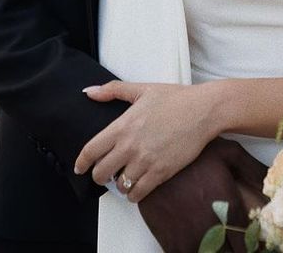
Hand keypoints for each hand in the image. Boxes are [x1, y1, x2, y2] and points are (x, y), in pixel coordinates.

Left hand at [74, 80, 218, 201]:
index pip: (91, 150)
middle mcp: (130, 146)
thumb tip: (89, 92)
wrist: (203, 111)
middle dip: (99, 175)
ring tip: (124, 177)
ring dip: (119, 184)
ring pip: (119, 185)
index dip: (81, 162)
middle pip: (101, 173)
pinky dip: (134, 194)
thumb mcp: (142, 89)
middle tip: (105, 173)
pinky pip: (138, 194)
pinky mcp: (161, 173)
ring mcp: (145, 161)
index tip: (79, 167)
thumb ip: (113, 90)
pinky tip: (137, 186)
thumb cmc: (175, 98)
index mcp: (122, 126)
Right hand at [139, 137, 267, 252]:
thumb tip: (275, 182)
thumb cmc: (193, 154)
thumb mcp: (229, 152)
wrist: (153, 158)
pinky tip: (201, 244)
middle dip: (236, 249)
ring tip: (220, 242)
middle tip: (235, 241)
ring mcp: (190, 239)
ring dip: (218, 251)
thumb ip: (254, 170)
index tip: (253, 242)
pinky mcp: (171, 243)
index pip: (249, 244)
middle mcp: (213, 229)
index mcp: (230, 209)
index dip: (253, 246)